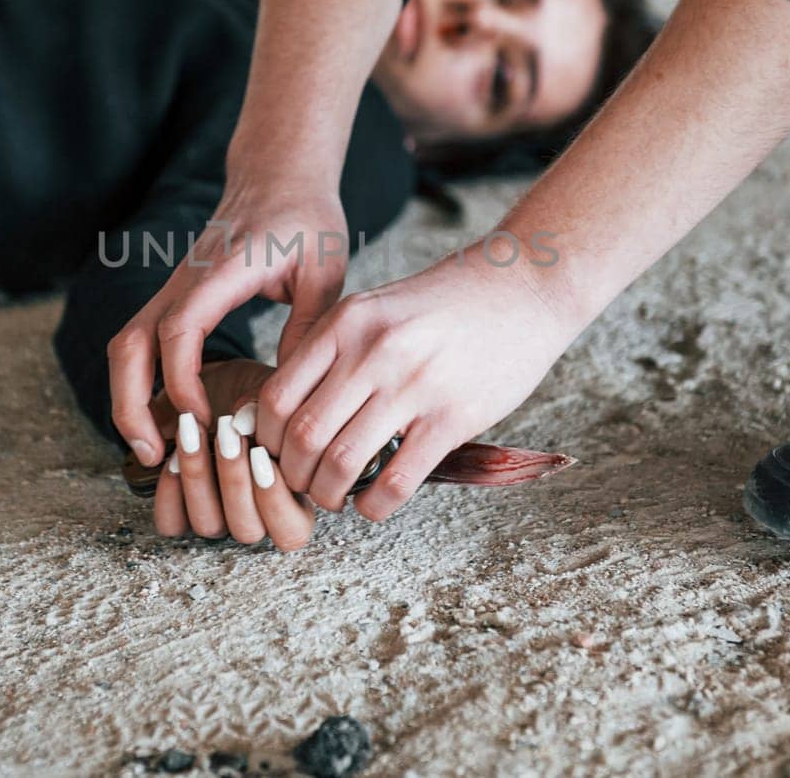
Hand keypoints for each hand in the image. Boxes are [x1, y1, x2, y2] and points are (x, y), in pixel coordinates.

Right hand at [109, 179, 347, 467]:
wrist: (280, 175)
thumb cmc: (306, 218)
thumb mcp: (324, 270)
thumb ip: (309, 327)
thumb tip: (291, 394)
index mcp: (221, 272)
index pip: (179, 329)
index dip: (182, 381)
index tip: (202, 421)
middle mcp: (185, 281)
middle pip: (130, 343)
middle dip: (130, 402)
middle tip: (152, 455)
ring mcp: (175, 288)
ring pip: (127, 344)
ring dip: (129, 397)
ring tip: (152, 450)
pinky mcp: (177, 297)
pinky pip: (144, 342)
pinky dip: (144, 382)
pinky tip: (167, 419)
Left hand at [148, 358, 315, 549]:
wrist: (212, 385)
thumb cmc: (248, 393)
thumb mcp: (264, 392)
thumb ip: (263, 410)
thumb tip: (245, 419)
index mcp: (290, 503)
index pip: (291, 531)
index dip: (276, 498)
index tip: (261, 451)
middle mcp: (254, 519)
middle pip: (246, 530)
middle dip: (234, 478)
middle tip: (227, 431)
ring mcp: (216, 519)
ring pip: (208, 524)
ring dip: (199, 477)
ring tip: (194, 431)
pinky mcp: (178, 514)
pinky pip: (171, 522)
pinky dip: (169, 492)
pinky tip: (173, 455)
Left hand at [256, 242, 581, 520]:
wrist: (522, 285)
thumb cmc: (443, 302)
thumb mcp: (375, 308)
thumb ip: (332, 350)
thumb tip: (286, 411)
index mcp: (346, 323)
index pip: (277, 396)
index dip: (267, 439)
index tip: (278, 454)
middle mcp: (373, 351)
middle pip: (302, 436)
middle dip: (292, 475)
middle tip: (303, 484)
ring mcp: (414, 384)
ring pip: (342, 463)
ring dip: (328, 494)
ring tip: (336, 497)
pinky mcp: (453, 416)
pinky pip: (397, 480)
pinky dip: (375, 505)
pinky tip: (373, 505)